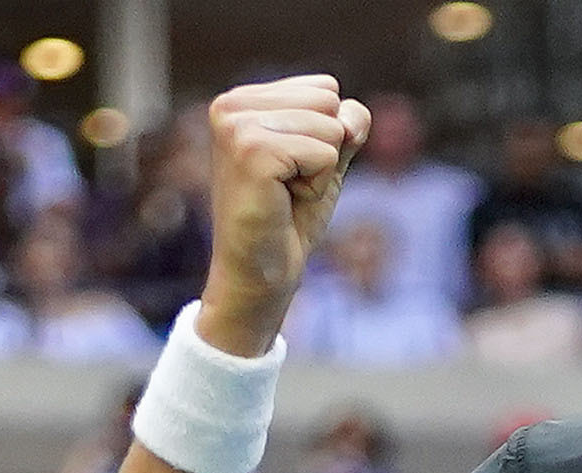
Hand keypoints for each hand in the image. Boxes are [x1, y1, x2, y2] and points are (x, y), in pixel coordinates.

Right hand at [202, 74, 366, 335]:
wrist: (261, 273)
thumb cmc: (289, 217)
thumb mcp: (326, 158)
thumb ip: (346, 124)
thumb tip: (350, 119)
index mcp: (242, 99)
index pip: (326, 88)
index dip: (324, 136)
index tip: (290, 170)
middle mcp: (231, 104)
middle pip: (329, 100)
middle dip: (324, 150)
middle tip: (287, 185)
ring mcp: (237, 126)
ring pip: (330, 126)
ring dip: (319, 170)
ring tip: (284, 193)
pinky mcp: (252, 152)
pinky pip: (325, 153)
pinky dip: (316, 185)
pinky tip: (283, 202)